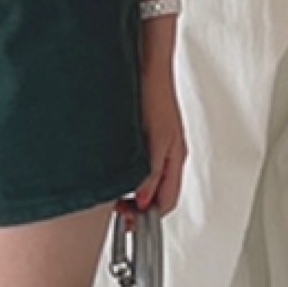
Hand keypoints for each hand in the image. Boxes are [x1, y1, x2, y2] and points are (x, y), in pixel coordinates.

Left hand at [129, 41, 186, 211]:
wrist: (147, 66)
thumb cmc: (154, 96)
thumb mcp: (153, 141)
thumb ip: (149, 173)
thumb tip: (142, 200)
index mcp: (174, 158)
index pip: (166, 202)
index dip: (147, 217)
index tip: (127, 220)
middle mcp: (169, 154)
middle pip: (159, 194)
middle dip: (139, 207)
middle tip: (117, 209)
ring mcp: (160, 145)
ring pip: (150, 180)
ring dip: (134, 190)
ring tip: (113, 192)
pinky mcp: (149, 134)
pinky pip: (143, 164)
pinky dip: (130, 173)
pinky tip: (115, 170)